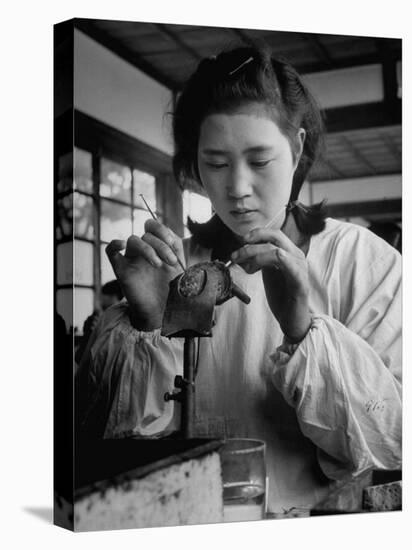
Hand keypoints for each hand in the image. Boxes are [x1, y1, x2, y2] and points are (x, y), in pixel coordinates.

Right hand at [106, 219, 184, 330]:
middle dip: (161, 246)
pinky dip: (114, 245)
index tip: (172, 242)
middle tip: (171, 262)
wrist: (163, 310)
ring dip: (148, 249)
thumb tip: (171, 235)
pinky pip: (110, 251)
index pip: (153, 226)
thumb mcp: (179, 265)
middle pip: (146, 235)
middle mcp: (143, 250)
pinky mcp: (121, 270)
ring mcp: (131, 258)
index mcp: (156, 246)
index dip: (161, 229)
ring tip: (159, 265)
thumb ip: (177, 248)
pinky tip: (121, 245)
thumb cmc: (171, 288)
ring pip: (133, 240)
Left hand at [230, 227, 311, 342]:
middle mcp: (297, 256)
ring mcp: (300, 268)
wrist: (293, 319)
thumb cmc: (282, 296)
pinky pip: (291, 267)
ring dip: (255, 255)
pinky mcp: (300, 283)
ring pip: (277, 250)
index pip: (274, 234)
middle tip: (236, 256)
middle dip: (251, 244)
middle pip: (275, 237)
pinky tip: (263, 266)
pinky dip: (275, 262)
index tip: (242, 242)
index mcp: (291, 252)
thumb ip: (260, 259)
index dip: (257, 234)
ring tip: (245, 268)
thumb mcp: (269, 272)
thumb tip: (242, 252)